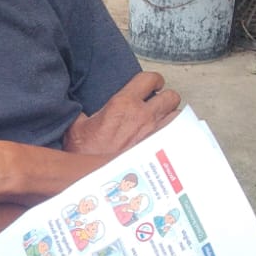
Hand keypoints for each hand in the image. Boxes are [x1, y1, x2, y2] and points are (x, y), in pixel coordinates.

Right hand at [64, 71, 180, 155]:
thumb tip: (79, 106)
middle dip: (166, 97)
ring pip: (178, 115)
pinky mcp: (159, 148)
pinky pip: (178, 134)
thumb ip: (84, 111)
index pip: (148, 79)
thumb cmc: (85, 152)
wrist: (95, 176)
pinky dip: (175, 133)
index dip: (154, 79)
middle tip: (159, 102)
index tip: (153, 84)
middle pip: (170, 96)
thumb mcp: (77, 125)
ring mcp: (154, 133)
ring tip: (164, 120)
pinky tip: (167, 136)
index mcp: (123, 104)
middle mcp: (143, 116)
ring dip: (172, 116)